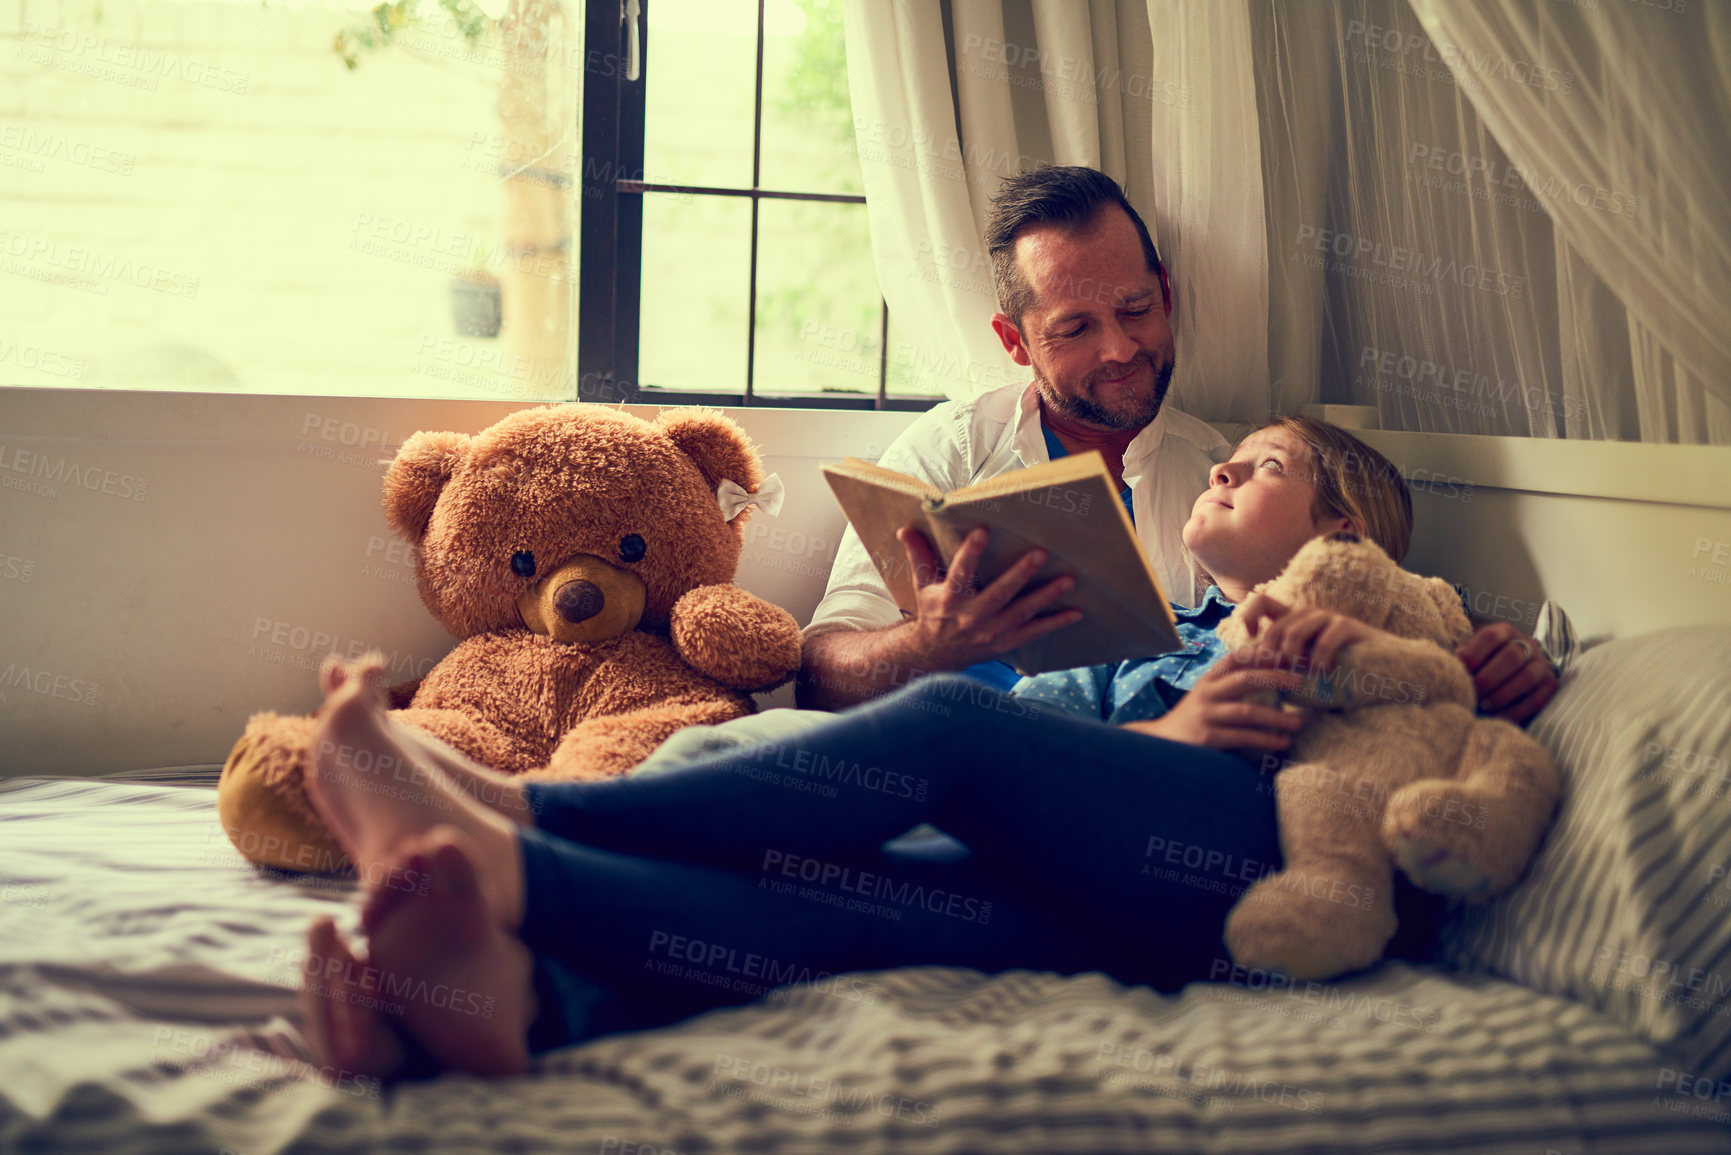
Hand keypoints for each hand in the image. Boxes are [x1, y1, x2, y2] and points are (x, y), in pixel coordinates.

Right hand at [898, 525, 1081, 669]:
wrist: (937, 654)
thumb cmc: (933, 612)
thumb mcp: (923, 585)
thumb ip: (919, 556)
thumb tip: (905, 529)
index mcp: (950, 599)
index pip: (960, 572)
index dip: (971, 552)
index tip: (983, 531)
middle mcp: (971, 617)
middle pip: (999, 593)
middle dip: (1020, 574)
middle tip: (1041, 554)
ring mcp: (991, 632)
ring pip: (1021, 612)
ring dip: (1046, 596)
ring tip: (1068, 580)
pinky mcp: (1005, 643)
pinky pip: (1033, 633)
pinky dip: (1055, 623)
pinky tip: (1075, 612)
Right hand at [1121, 650, 1305, 751]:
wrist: (1161, 742)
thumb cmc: (1192, 718)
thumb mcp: (1205, 695)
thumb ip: (1228, 685)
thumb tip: (1270, 677)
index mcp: (1208, 679)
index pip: (1235, 659)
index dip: (1261, 655)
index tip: (1286, 655)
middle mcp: (1207, 693)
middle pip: (1245, 679)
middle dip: (1275, 678)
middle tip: (1300, 681)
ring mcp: (1207, 715)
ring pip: (1247, 711)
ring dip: (1276, 717)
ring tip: (1298, 723)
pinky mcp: (1208, 738)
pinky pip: (1242, 737)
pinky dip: (1265, 740)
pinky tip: (1281, 743)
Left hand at [1235, 593, 1377, 675]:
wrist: (1386, 671)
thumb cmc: (1342, 676)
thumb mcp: (1305, 672)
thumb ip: (1281, 668)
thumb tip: (1248, 672)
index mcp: (1295, 622)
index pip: (1262, 602)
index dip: (1249, 616)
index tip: (1252, 638)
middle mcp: (1309, 615)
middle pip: (1274, 626)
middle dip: (1272, 654)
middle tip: (1280, 673)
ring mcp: (1329, 617)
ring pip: (1294, 631)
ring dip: (1293, 657)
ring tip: (1302, 673)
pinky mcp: (1349, 626)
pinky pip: (1324, 639)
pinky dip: (1320, 660)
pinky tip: (1325, 672)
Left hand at [1457, 623, 1556, 723]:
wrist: (1514, 671)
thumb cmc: (1484, 662)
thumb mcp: (1473, 653)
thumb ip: (1463, 658)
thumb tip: (1450, 666)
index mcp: (1504, 632)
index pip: (1491, 636)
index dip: (1474, 653)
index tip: (1460, 670)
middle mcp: (1528, 645)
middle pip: (1512, 657)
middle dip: (1489, 677)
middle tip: (1472, 692)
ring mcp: (1542, 665)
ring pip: (1527, 677)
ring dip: (1503, 694)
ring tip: (1484, 706)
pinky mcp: (1550, 685)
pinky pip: (1537, 699)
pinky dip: (1517, 710)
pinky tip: (1499, 718)